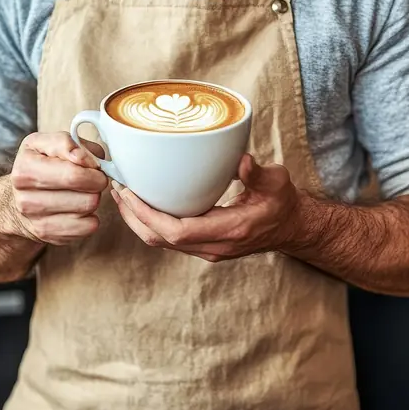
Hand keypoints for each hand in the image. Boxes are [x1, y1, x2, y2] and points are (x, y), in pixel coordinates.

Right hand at [10, 131, 107, 246]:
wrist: (19, 197)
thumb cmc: (39, 164)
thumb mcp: (44, 143)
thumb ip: (66, 143)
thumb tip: (85, 159)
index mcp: (25, 169)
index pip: (74, 174)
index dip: (93, 168)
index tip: (93, 165)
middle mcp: (26, 199)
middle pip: (86, 196)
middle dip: (97, 183)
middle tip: (93, 179)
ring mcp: (37, 221)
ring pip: (89, 210)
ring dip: (92, 198)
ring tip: (82, 192)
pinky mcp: (50, 235)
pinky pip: (88, 227)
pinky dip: (90, 217)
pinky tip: (79, 208)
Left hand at [111, 153, 300, 262]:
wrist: (291, 227)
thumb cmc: (283, 202)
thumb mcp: (276, 182)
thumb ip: (258, 173)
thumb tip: (242, 160)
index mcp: (229, 230)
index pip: (177, 232)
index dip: (148, 215)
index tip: (130, 194)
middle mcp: (214, 246)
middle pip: (161, 240)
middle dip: (134, 216)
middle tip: (117, 188)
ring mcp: (208, 249)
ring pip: (162, 242)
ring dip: (138, 220)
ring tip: (122, 194)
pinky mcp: (204, 245)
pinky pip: (170, 238)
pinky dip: (151, 222)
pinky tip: (143, 202)